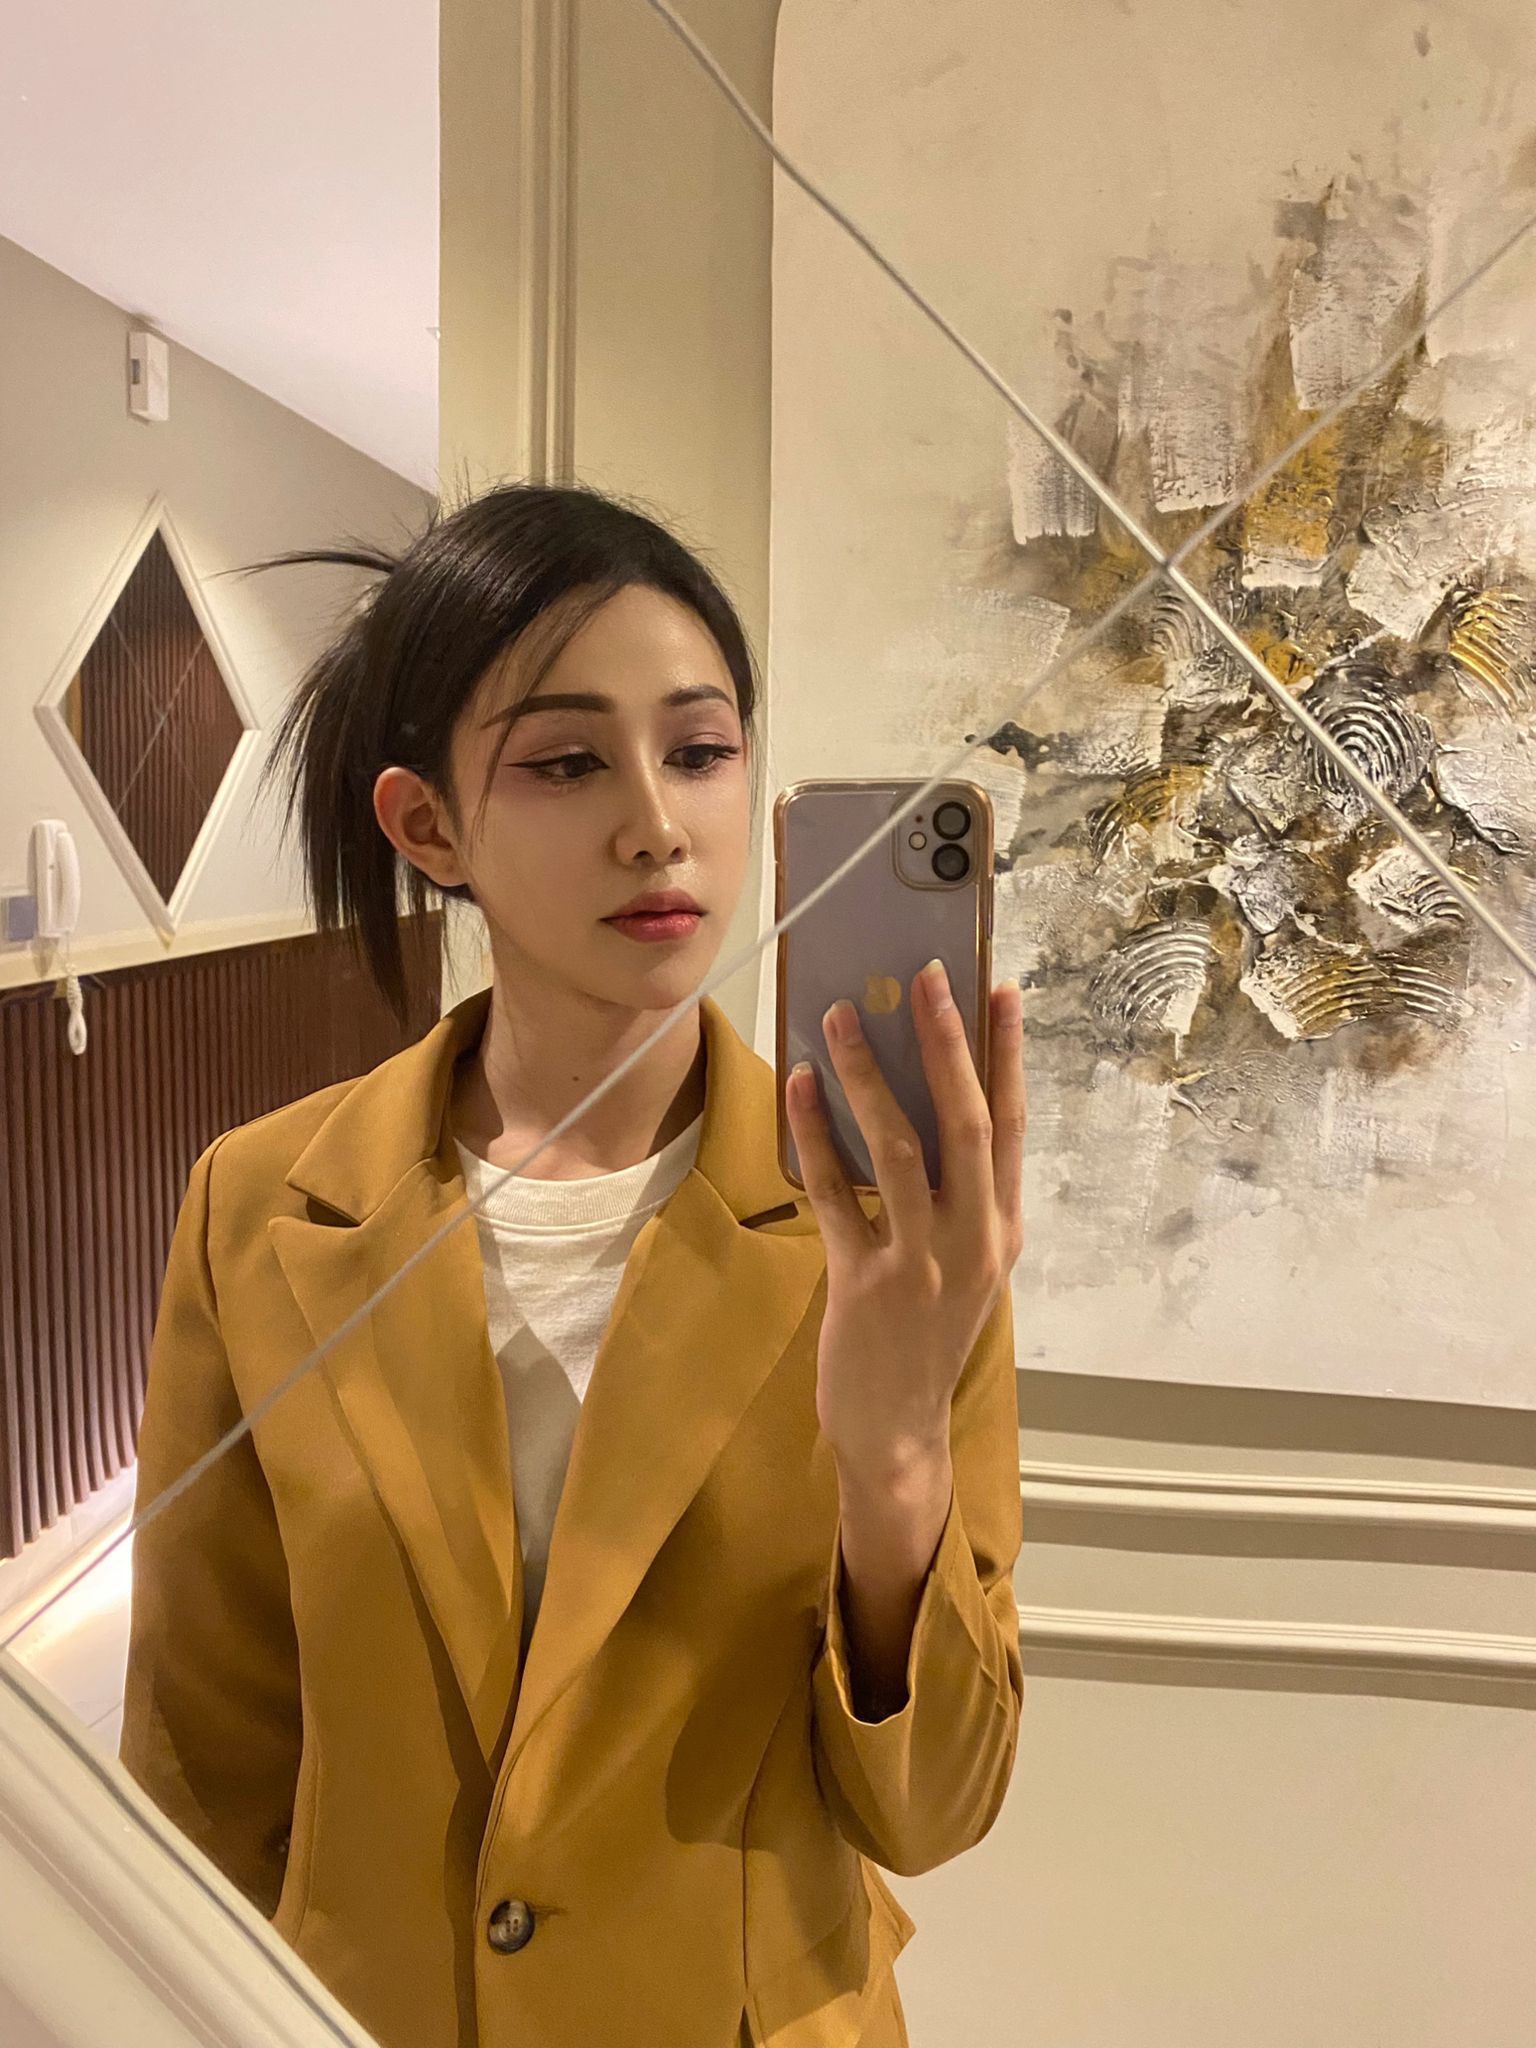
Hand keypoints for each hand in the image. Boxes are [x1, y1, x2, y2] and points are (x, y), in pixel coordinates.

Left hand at [784, 961, 1025, 1477]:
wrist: (898, 1429)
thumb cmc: (926, 1336)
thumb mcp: (964, 1263)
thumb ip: (957, 1193)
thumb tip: (925, 1097)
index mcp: (1003, 1229)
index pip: (1011, 1125)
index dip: (1006, 1055)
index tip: (998, 989)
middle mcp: (972, 1241)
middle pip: (965, 1124)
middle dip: (946, 1045)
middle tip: (923, 978)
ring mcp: (920, 1263)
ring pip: (897, 1149)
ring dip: (868, 1075)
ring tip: (840, 1015)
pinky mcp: (863, 1283)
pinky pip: (836, 1193)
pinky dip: (815, 1134)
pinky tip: (799, 1087)